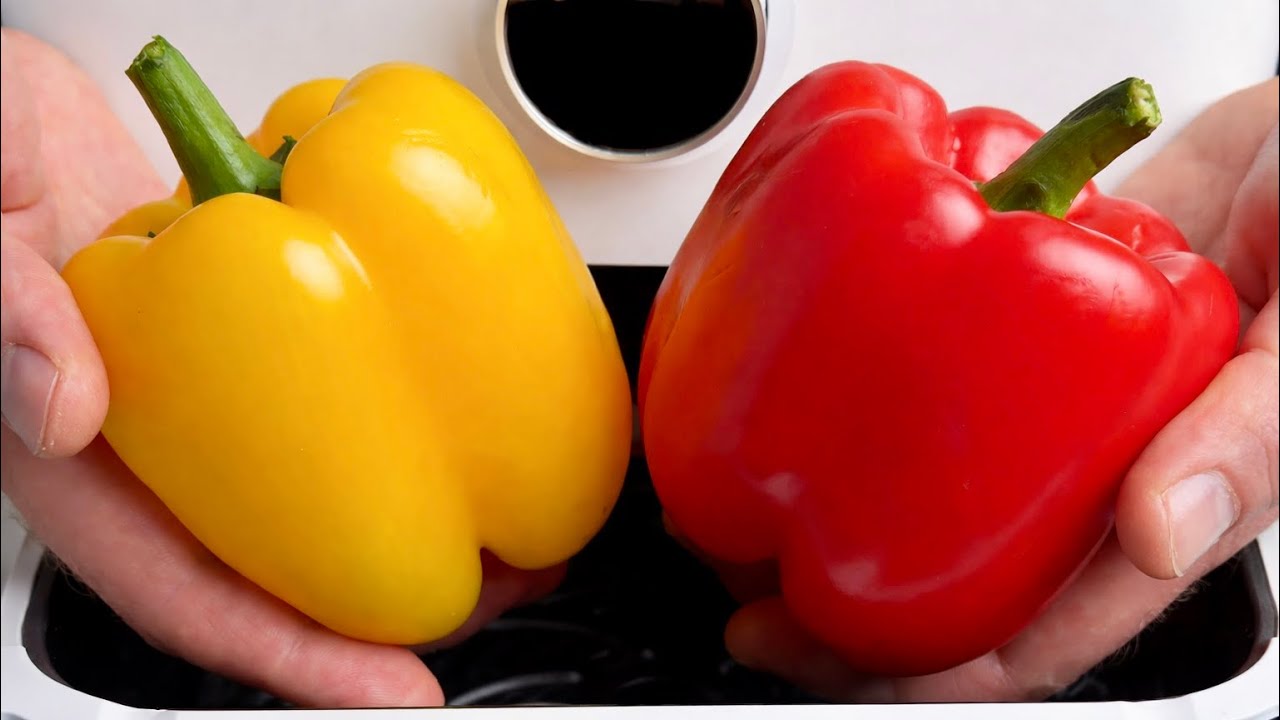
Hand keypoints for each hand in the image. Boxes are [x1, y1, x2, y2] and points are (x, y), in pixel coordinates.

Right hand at [0, 29, 561, 707]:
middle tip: (496, 605)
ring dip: (406, 535)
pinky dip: (394, 441)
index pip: (192, 600)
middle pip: (278, 574)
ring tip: (511, 544)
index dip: (297, 659)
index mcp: (78, 469)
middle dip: (384, 615)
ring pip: (312, 506)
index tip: (395, 689)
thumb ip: (7, 312)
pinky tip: (461, 434)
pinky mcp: (253, 361)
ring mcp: (210, 413)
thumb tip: (64, 411)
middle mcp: (156, 457)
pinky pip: (328, 421)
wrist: (9, 117)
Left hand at [714, 77, 1278, 701]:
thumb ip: (1249, 435)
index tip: (818, 654)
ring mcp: (1047, 411)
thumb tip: (1156, 533)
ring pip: (935, 493)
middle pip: (961, 577)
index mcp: (1166, 507)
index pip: (1035, 633)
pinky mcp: (1014, 341)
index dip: (925, 669)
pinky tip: (799, 406)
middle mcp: (1093, 472)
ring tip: (738, 514)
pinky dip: (867, 410)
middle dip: (850, 613)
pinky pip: (931, 393)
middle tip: (746, 599)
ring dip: (844, 516)